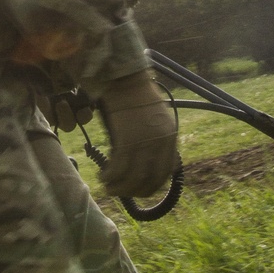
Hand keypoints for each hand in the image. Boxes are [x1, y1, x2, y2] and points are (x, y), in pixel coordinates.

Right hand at [98, 70, 177, 197]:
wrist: (125, 80)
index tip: (138, 189)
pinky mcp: (127, 140)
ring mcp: (144, 142)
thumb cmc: (138, 97)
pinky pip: (119, 168)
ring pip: (133, 178)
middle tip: (121, 192)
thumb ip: (159, 141)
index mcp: (170, 138)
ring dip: (120, 188)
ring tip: (108, 187)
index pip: (166, 173)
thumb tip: (153, 164)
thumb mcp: (158, 119)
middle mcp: (160, 143)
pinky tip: (103, 175)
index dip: (151, 186)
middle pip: (150, 180)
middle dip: (134, 191)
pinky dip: (110, 176)